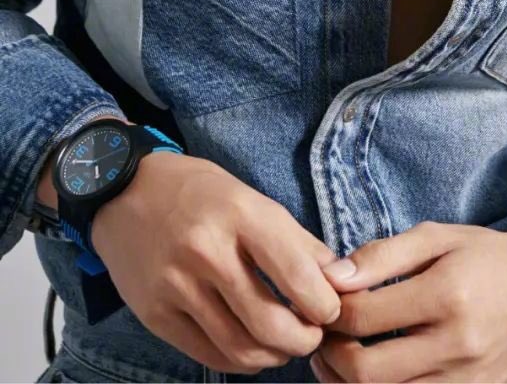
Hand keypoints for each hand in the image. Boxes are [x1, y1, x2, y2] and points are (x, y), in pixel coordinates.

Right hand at [91, 150, 342, 374]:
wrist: (121, 191)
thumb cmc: (198, 191)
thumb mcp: (251, 197)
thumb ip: (297, 240)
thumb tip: (340, 279)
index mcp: (241, 214)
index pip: (296, 274)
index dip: (325, 303)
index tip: (333, 309)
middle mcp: (207, 251)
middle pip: (270, 322)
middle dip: (304, 339)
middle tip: (314, 334)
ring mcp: (177, 286)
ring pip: (240, 347)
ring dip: (275, 356)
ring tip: (287, 345)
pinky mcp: (154, 314)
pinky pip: (208, 354)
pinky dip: (240, 361)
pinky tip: (253, 349)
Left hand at [311, 217, 506, 382]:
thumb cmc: (489, 256)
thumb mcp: (439, 237)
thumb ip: (383, 255)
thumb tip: (332, 277)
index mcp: (448, 293)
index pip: (364, 316)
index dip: (332, 311)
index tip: (325, 302)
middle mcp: (458, 343)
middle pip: (366, 372)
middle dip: (331, 356)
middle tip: (323, 338)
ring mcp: (468, 381)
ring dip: (349, 383)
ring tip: (341, 360)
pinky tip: (377, 375)